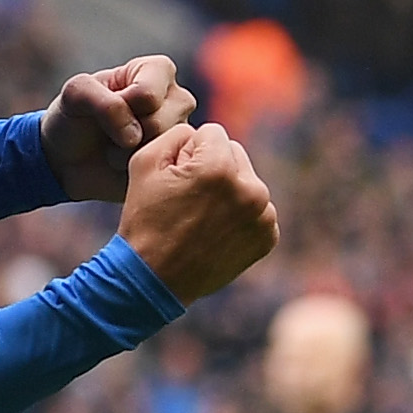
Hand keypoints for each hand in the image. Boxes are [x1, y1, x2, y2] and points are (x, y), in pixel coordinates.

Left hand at [42, 55, 195, 203]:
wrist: (68, 159)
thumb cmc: (75, 118)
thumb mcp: (76, 94)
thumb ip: (103, 102)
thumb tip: (134, 135)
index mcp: (157, 70)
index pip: (148, 94)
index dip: (122, 107)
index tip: (109, 107)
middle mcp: (177, 98)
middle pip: (160, 123)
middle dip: (127, 134)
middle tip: (113, 133)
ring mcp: (180, 132)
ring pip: (163, 149)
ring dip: (131, 154)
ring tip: (119, 148)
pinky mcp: (177, 162)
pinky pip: (164, 172)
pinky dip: (139, 171)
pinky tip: (130, 164)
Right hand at [119, 120, 279, 302]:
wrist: (154, 279)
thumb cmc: (145, 220)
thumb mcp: (144, 162)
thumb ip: (177, 134)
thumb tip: (198, 134)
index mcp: (220, 167)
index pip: (213, 133)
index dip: (189, 152)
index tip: (177, 178)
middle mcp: (250, 189)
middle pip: (234, 154)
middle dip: (214, 168)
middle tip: (189, 199)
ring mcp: (263, 216)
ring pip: (247, 182)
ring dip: (228, 192)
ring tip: (201, 218)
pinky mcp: (268, 237)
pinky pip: (256, 210)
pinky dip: (240, 217)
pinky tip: (216, 232)